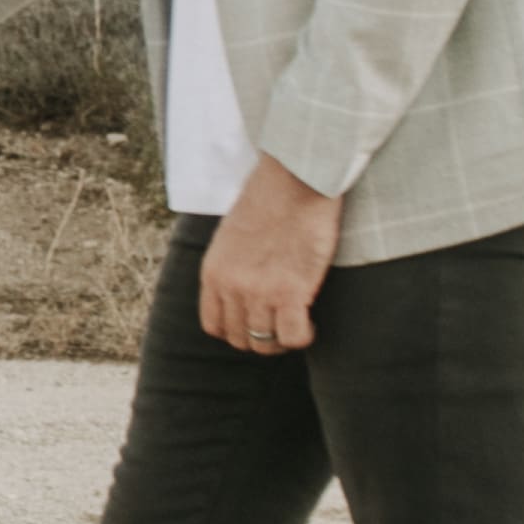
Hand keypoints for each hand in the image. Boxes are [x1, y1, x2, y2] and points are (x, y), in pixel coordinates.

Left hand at [198, 157, 342, 354]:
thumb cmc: (269, 201)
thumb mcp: (231, 237)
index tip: (256, 321)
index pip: (214, 325)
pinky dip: (303, 335)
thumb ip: (231, 268)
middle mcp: (231, 287)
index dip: (236, 330)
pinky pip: (293, 337)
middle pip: (240, 338)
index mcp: (213, 273)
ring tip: (297, 321)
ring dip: (283, 338)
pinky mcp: (290, 291)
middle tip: (281, 323)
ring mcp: (259, 292)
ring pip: (265, 342)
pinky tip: (310, 321)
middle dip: (261, 336)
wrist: (294, 180)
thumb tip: (241, 291)